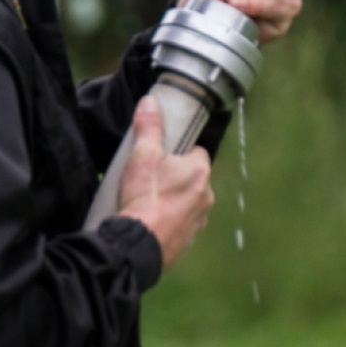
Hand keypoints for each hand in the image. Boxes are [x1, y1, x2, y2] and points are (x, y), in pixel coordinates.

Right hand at [115, 95, 213, 268]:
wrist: (139, 244)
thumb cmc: (145, 196)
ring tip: (146, 201)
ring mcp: (198, 221)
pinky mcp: (187, 241)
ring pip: (187, 203)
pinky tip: (149, 222)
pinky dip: (168, 222)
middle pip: (192, 179)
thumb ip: (148, 127)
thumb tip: (150, 102)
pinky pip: (180, 225)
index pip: (196, 153)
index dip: (179, 151)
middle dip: (175, 178)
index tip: (162, 155)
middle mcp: (207, 197)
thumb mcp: (143, 154)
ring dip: (172, 201)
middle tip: (150, 178)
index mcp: (201, 171)